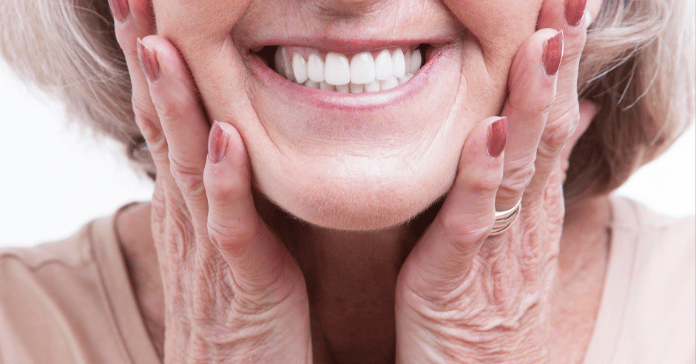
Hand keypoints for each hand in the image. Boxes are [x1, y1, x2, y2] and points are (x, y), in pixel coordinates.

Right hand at [110, 1, 311, 361]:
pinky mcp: (242, 280)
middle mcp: (188, 214)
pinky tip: (224, 140)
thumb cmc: (237, 305)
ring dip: (173, 104)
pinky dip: (225, 183)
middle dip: (147, 56)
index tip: (145, 4)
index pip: (163, 114)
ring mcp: (209, 246)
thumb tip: (227, 136)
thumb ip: (224, 186)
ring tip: (162, 44)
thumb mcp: (224, 234)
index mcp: (188, 200)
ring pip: (185, 165)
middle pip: (160, 123)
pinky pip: (231, 227)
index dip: (153, 56)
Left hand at [395, 1, 595, 361]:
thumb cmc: (488, 305)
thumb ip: (531, 177)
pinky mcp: (460, 276)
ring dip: (532, 103)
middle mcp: (524, 217)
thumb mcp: (514, 235)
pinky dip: (483, 176)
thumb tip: (567, 119)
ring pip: (520, 165)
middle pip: (547, 129)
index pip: (553, 118)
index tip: (567, 4)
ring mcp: (498, 246)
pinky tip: (489, 133)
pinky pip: (474, 221)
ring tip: (542, 44)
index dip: (561, 62)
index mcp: (531, 204)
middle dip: (557, 62)